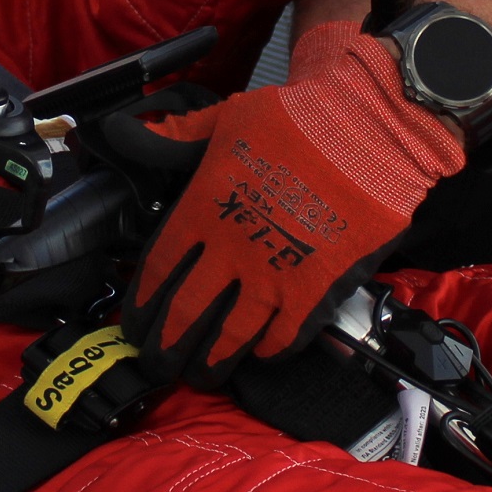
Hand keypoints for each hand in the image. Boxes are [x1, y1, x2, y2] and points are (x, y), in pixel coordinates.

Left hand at [124, 23, 465, 385]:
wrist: (365, 130)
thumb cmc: (296, 118)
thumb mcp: (224, 117)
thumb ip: (177, 135)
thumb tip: (126, 130)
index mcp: (202, 210)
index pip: (157, 271)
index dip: (142, 304)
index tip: (134, 323)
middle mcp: (230, 250)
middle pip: (184, 313)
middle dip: (166, 346)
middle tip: (157, 362)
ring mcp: (273, 274)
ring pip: (229, 336)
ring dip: (211, 360)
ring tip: (200, 374)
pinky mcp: (315, 289)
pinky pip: (284, 336)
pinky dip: (268, 349)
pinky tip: (259, 352)